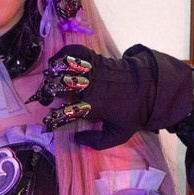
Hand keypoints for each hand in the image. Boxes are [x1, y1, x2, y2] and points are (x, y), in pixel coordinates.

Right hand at [39, 44, 193, 147]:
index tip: (49, 122)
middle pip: (61, 87)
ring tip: (48, 81)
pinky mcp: (96, 59)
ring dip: (53, 74)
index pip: (67, 113)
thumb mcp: (119, 135)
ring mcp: (93, 71)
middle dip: (48, 93)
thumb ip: (98, 141)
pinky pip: (75, 52)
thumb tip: (78, 139)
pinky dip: (63, 55)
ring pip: (65, 68)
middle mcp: (90, 88)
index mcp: (94, 107)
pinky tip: (56, 62)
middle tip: (44, 98)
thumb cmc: (133, 112)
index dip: (54, 118)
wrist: (149, 87)